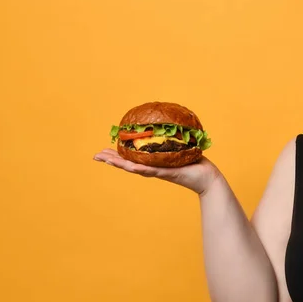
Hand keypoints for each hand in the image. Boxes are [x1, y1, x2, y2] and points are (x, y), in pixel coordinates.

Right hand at [93, 149, 222, 194]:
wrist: (206, 177)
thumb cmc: (193, 162)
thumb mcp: (178, 148)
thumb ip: (170, 140)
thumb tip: (165, 124)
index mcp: (153, 163)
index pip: (131, 158)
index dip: (116, 156)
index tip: (102, 151)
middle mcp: (153, 169)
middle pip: (128, 164)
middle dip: (112, 160)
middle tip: (96, 156)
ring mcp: (159, 172)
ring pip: (135, 168)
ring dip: (120, 164)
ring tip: (106, 160)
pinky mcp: (168, 173)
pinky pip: (152, 170)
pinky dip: (141, 168)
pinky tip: (131, 167)